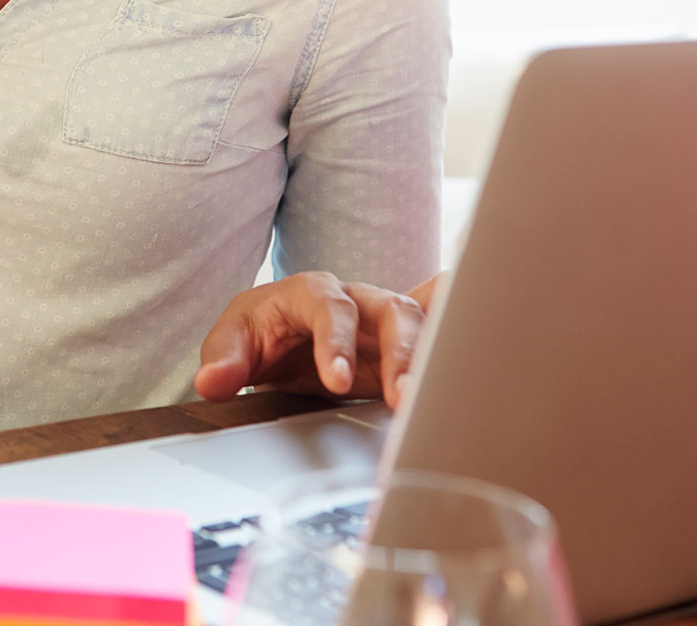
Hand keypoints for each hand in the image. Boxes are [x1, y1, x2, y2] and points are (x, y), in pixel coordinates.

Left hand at [192, 271, 447, 409]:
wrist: (279, 336)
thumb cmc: (260, 333)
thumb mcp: (232, 343)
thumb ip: (223, 361)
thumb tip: (211, 384)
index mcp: (312, 292)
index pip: (330, 308)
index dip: (336, 342)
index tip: (336, 381)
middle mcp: (358, 299)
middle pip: (391, 310)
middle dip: (400, 352)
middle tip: (402, 397)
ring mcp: (387, 320)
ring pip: (423, 325)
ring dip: (431, 362)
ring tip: (431, 404)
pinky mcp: (407, 343)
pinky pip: (445, 323)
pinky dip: (465, 330)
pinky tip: (485, 350)